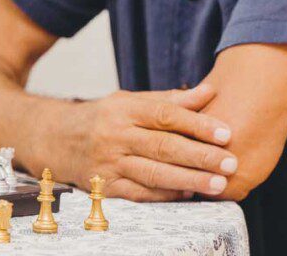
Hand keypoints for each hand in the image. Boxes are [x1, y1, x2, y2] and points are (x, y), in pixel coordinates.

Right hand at [31, 84, 237, 201]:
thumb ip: (169, 100)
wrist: (55, 139)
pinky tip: (189, 194)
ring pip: (153, 173)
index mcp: (123, 109)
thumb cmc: (102, 118)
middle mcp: (114, 135)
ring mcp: (108, 162)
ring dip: (188, 179)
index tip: (226, 132)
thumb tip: (209, 91)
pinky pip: (139, 194)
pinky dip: (166, 195)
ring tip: (219, 183)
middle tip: (231, 161)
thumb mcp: (129, 101)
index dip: (196, 123)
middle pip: (162, 146)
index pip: (164, 115)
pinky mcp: (104, 186)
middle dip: (200, 155)